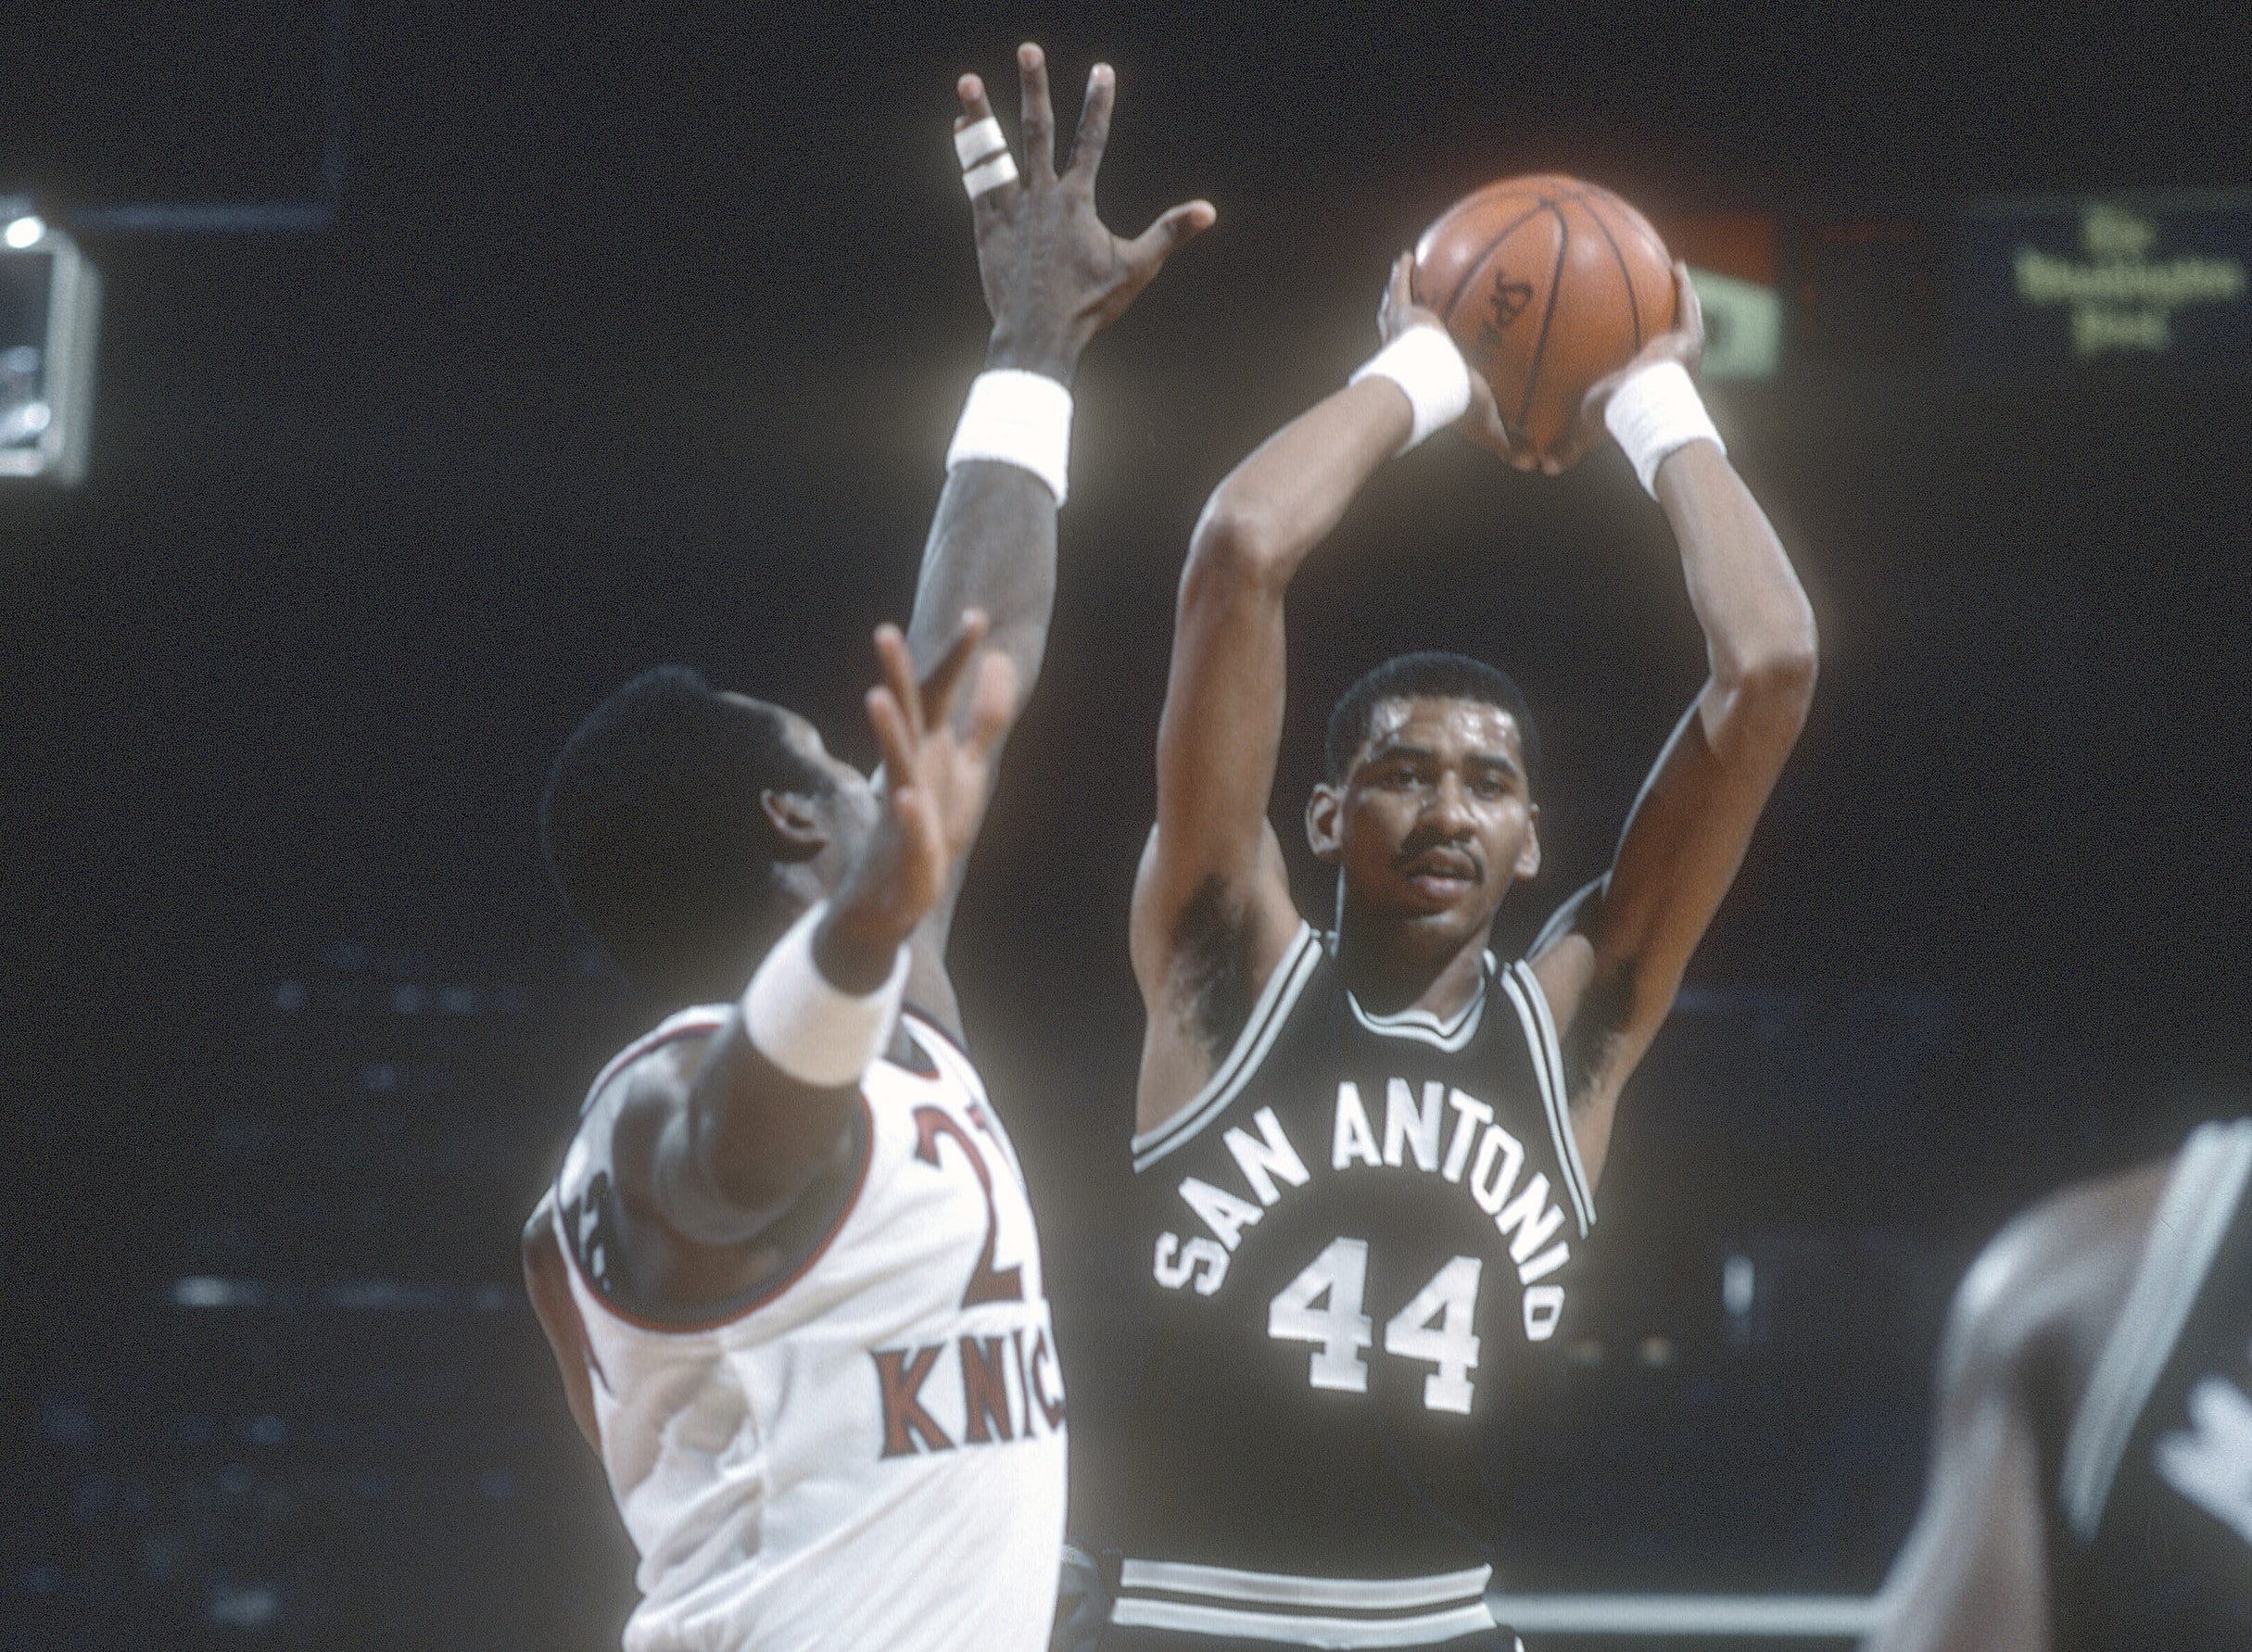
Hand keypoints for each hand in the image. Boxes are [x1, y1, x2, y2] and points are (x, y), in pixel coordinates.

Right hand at [825, 614, 1016, 960]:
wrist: (891, 897)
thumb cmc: (930, 824)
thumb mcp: (969, 767)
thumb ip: (985, 718)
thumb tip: (1000, 662)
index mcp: (929, 747)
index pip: (941, 693)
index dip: (958, 658)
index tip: (975, 615)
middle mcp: (911, 769)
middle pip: (906, 715)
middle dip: (898, 675)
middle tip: (885, 631)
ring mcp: (905, 807)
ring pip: (895, 763)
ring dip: (888, 732)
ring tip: (876, 698)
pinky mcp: (909, 848)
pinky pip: (908, 828)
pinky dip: (907, 813)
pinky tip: (904, 798)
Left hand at [957, 44, 1215, 382]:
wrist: (1038, 335)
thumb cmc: (1089, 305)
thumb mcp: (1136, 267)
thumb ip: (1169, 232)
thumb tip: (1209, 210)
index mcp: (1076, 201)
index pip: (1091, 141)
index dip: (1098, 104)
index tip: (1101, 70)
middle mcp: (1041, 196)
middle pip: (1037, 130)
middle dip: (1034, 87)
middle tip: (1028, 49)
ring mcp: (1010, 210)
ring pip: (994, 152)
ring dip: (981, 114)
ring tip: (966, 80)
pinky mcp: (987, 227)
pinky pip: (977, 182)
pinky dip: (969, 153)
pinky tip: (962, 128)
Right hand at [1375, 252, 1536, 471]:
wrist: (1428, 385)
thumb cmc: (1453, 402)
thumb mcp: (1486, 419)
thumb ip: (1504, 438)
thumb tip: (1529, 465)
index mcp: (1432, 371)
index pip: (1434, 360)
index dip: (1436, 354)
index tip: (1441, 348)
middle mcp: (1411, 351)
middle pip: (1405, 331)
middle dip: (1404, 318)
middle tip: (1411, 305)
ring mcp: (1403, 332)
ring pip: (1396, 309)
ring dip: (1399, 293)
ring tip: (1405, 272)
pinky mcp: (1403, 315)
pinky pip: (1401, 288)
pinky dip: (1402, 273)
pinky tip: (1407, 254)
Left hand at [1544, 259, 1705, 474]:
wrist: (1643, 407)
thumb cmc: (1617, 416)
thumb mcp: (1585, 427)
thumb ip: (1568, 446)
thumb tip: (1546, 469)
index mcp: (1642, 385)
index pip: (1639, 367)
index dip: (1637, 357)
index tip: (1626, 342)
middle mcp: (1665, 368)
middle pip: (1662, 341)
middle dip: (1660, 325)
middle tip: (1650, 304)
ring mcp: (1681, 353)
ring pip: (1682, 321)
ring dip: (1679, 301)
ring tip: (1672, 274)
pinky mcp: (1689, 341)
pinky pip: (1688, 307)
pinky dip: (1685, 288)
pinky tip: (1678, 266)